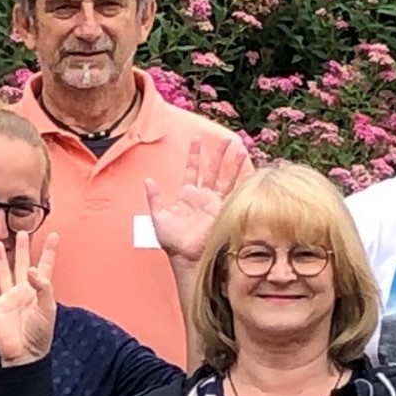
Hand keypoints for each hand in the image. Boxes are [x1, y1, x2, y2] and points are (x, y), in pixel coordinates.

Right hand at [0, 230, 59, 366]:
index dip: (49, 251)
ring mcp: (8, 298)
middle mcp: (23, 291)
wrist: (24, 354)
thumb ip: (42, 287)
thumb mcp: (47, 309)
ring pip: (4, 273)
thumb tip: (31, 269)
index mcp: (39, 291)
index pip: (45, 266)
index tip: (54, 235)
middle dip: (22, 248)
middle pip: (22, 264)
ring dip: (0, 259)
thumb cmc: (39, 334)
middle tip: (22, 231)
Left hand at [141, 134, 248, 269]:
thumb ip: (153, 198)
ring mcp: (215, 203)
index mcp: (187, 194)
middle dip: (218, 154)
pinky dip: (241, 182)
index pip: (192, 168)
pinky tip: (248, 171)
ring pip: (226, 177)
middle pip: (212, 169)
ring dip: (232, 163)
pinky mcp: (224, 210)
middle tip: (225, 139)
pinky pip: (233, 193)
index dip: (194, 154)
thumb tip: (148, 180)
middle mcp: (203, 196)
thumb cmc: (172, 242)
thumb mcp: (157, 218)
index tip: (197, 138)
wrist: (187, 257)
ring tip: (238, 148)